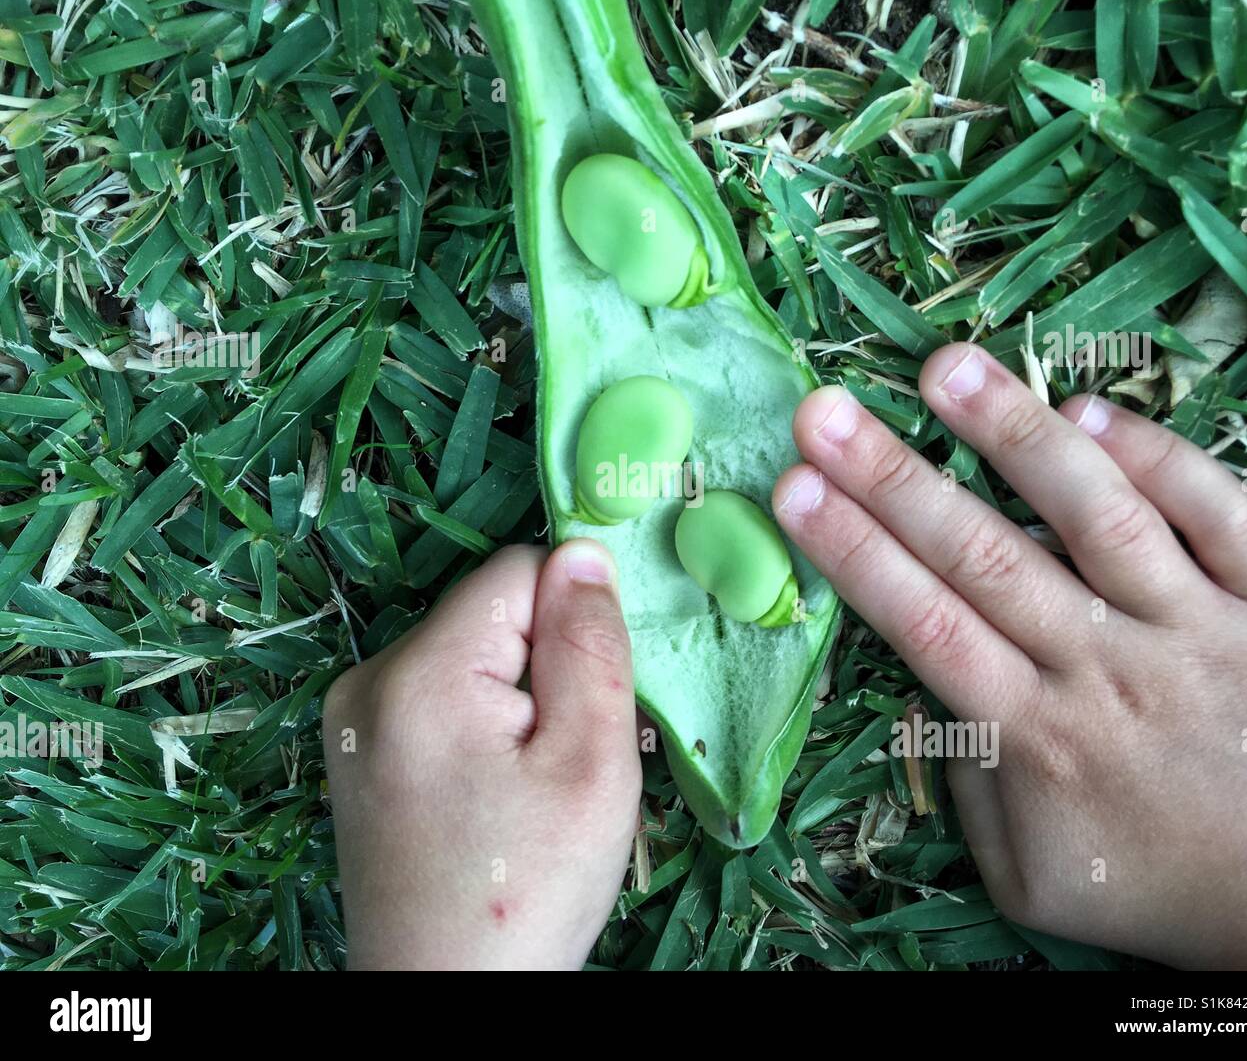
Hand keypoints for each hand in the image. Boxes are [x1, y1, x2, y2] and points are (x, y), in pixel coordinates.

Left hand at [323, 541, 640, 969]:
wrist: (445, 999)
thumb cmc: (528, 891)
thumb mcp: (590, 766)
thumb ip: (589, 647)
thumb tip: (583, 552)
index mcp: (420, 673)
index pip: (518, 572)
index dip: (570, 625)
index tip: (582, 705)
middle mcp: (367, 678)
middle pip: (489, 616)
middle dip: (541, 668)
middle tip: (556, 761)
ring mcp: (351, 717)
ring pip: (467, 657)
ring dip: (512, 700)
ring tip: (521, 788)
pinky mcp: (355, 750)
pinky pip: (436, 696)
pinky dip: (476, 727)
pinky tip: (487, 795)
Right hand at [772, 341, 1246, 969]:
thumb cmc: (1162, 890)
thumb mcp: (1034, 881)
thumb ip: (971, 787)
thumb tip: (934, 690)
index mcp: (1040, 738)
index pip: (925, 625)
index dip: (854, 552)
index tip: (792, 489)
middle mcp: (1110, 668)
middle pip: (983, 556)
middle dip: (892, 479)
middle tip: (822, 410)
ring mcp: (1200, 628)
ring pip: (1096, 515)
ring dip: (1015, 436)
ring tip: (946, 367)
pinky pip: (1219, 516)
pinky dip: (1159, 459)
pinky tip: (1091, 412)